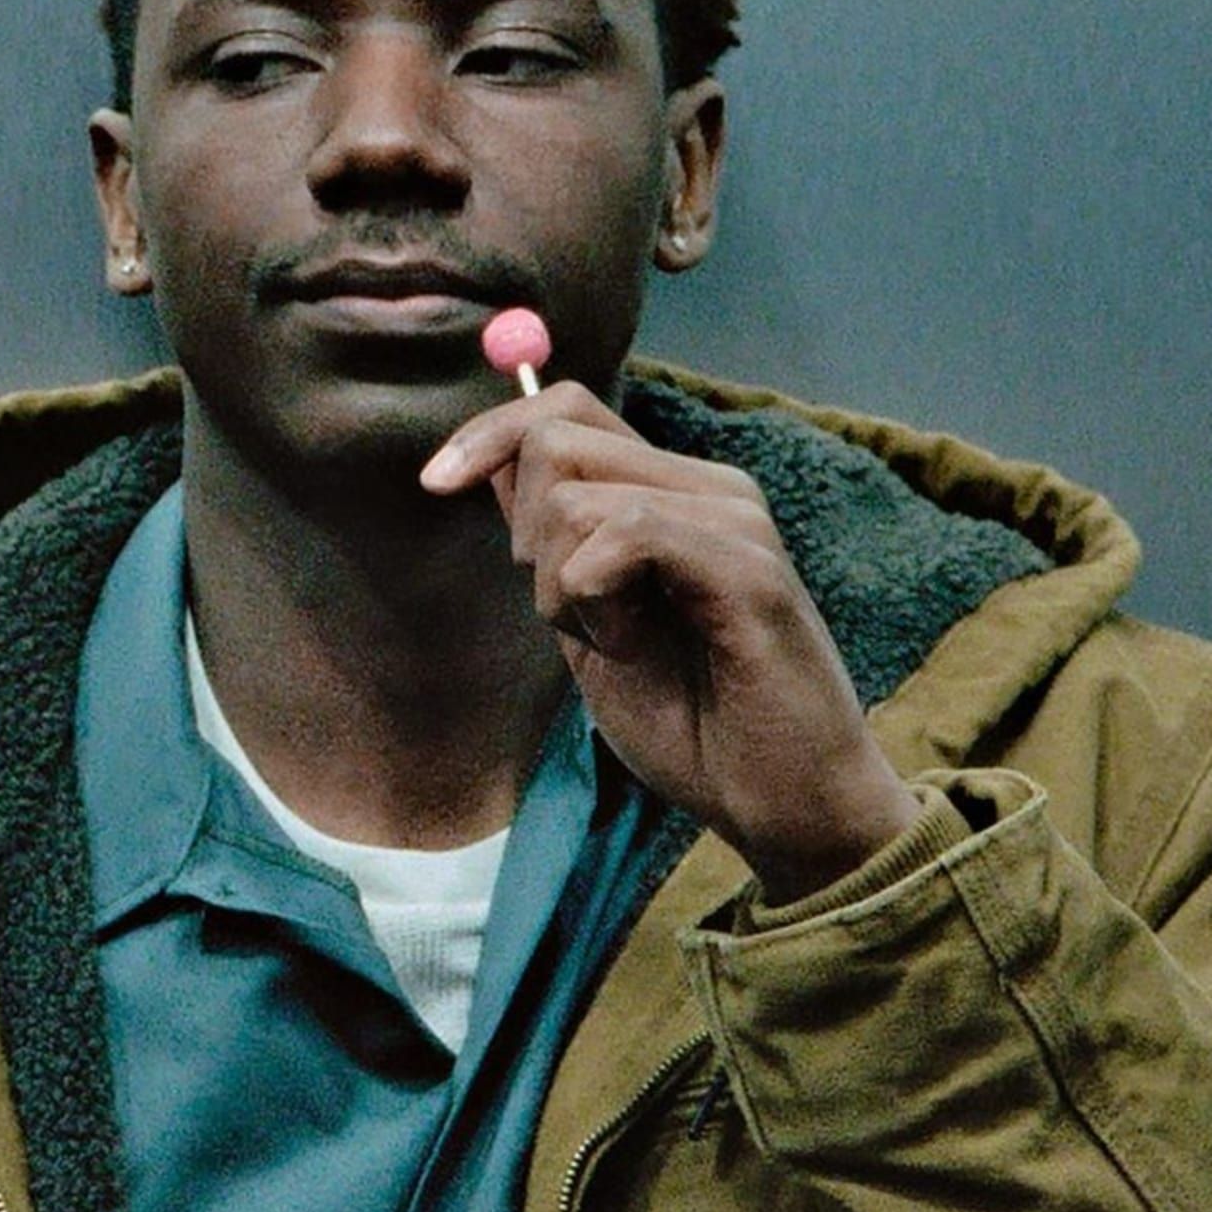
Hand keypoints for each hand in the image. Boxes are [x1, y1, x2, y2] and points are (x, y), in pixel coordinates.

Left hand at [422, 383, 921, 902]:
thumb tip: (489, 463)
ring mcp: (735, 521)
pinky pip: (629, 534)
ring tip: (624, 643)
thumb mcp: (588, 624)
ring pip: (574, 500)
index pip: (566, 409)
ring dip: (563, 590)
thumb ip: (552, 545)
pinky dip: (596, 598)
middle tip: (581, 617)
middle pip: (554, 443)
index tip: (433, 484)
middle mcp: (710, 489)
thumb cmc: (692, 724)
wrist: (778, 803)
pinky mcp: (749, 567)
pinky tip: (635, 645)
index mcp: (674, 494)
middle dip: (528, 540)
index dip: (488, 434)